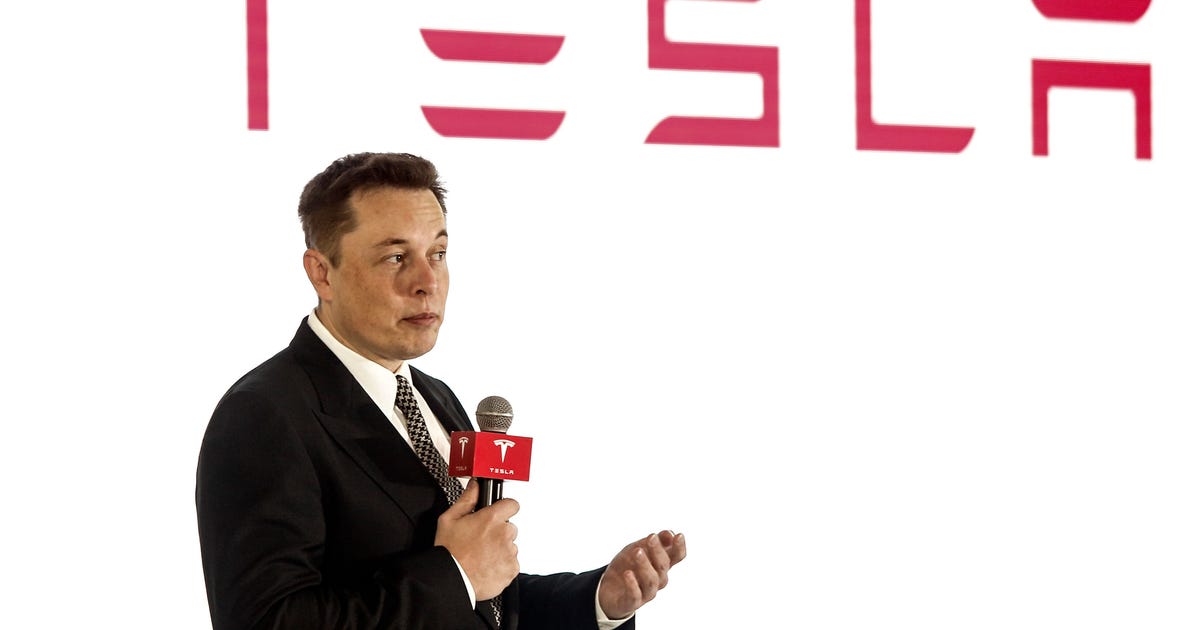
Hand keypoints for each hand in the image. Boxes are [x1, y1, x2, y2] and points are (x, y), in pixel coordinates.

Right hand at [434, 480, 519, 600]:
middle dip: (499, 532)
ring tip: (481, 556)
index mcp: (491, 519)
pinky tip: (486, 566)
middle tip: (481, 541)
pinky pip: (511, 563)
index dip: (504, 508)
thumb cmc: (449, 552)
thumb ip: (467, 499)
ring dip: (500, 549)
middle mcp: (503, 534)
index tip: (498, 515)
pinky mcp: (511, 569)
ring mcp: (509, 552)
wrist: (450, 580)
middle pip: (510, 527)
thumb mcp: (449, 519)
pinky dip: (502, 565)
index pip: (512, 504)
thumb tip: (475, 485)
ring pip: (510, 546)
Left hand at [598, 530, 686, 619]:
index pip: (677, 556)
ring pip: (651, 580)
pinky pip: (635, 595)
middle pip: (663, 566)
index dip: (679, 547)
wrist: (608, 588)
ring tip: (637, 551)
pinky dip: (632, 584)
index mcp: (662, 564)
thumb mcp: (638, 548)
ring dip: (645, 565)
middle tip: (651, 537)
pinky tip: (627, 574)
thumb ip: (653, 542)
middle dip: (658, 551)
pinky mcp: (633, 602)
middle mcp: (658, 579)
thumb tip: (669, 533)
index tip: (679, 535)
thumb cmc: (627, 566)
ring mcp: (647, 591)